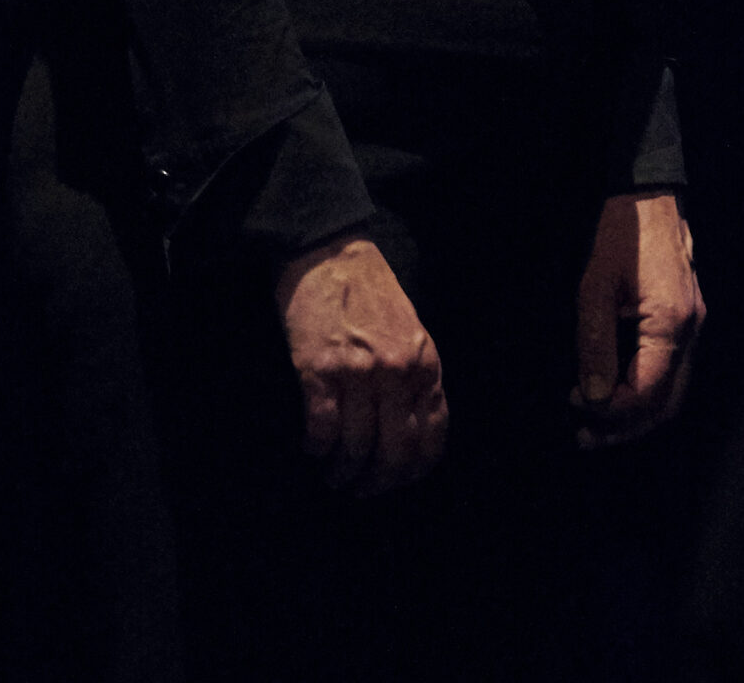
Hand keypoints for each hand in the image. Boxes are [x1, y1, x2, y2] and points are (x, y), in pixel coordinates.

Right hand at [274, 235, 449, 494]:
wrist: (330, 254)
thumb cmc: (370, 296)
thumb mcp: (412, 333)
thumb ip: (418, 379)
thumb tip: (413, 437)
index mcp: (425, 364)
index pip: (430, 441)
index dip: (409, 474)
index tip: (391, 482)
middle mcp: (397, 372)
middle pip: (394, 454)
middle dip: (375, 483)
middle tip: (358, 488)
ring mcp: (359, 372)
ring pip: (356, 449)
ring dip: (342, 472)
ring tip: (333, 472)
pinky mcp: (320, 371)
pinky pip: (322, 431)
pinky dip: (317, 449)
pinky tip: (313, 448)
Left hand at [571, 191, 703, 446]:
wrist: (650, 194)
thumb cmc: (621, 234)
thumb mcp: (596, 286)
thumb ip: (595, 345)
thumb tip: (594, 398)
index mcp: (672, 324)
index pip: (647, 393)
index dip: (611, 411)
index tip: (576, 403)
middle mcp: (691, 332)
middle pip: (666, 403)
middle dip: (625, 426)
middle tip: (585, 437)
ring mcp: (693, 326)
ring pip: (672, 392)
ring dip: (634, 412)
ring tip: (594, 422)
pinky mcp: (686, 319)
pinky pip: (670, 371)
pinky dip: (644, 390)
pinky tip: (616, 389)